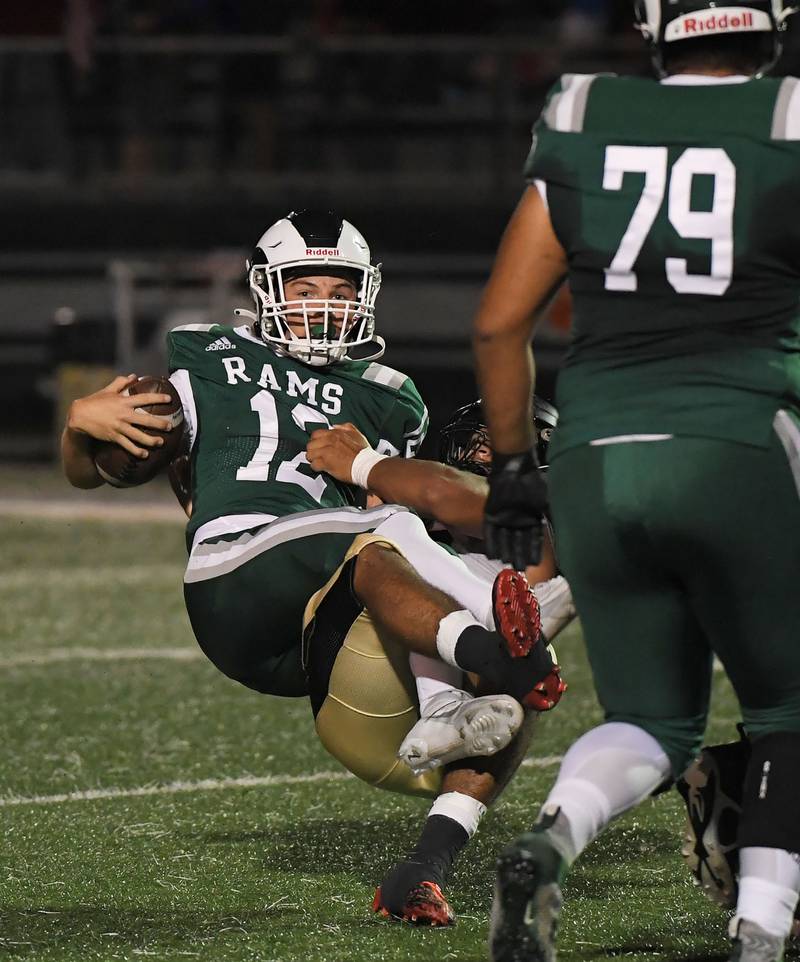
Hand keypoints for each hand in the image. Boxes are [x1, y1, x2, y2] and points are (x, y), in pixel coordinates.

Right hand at [66, 374, 173, 458]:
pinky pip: (127, 445)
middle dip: (159, 424)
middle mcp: (123, 414)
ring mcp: (119, 427)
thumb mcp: (107, 390)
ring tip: (161, 442)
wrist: (79, 416)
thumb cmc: (94, 401)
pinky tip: (145, 455)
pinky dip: (136, 451)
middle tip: (170, 427)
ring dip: (151, 440)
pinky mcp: (114, 437)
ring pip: (138, 435)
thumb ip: (121, 382)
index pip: (144, 398)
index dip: (158, 398)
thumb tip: (134, 376)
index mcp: (123, 401)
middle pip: (145, 419)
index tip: (170, 399)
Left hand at [306, 423, 369, 482]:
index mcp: (335, 433)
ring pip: (309, 454)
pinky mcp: (326, 463)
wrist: (367, 465)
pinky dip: (316, 468)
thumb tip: (335, 426)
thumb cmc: (363, 452)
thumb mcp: (357, 434)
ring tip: (319, 462)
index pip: (316, 434)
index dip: (316, 442)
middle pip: (310, 444)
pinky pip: (313, 465)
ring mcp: (326, 451)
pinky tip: (322, 469)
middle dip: (313, 451)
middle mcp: (329, 440)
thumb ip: (345, 427)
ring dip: (313, 459)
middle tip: (318, 456)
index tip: (320, 447)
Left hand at [484, 450, 547, 567]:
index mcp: (532, 520)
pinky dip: (491, 543)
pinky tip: (493, 555)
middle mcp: (518, 522)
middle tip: (519, 569)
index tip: (534, 564)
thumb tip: (564, 530)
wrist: (516, 468)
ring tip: (507, 564)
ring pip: (504, 540)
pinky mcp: (491, 515)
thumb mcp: (548, 500)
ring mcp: (504, 519)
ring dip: (505, 552)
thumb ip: (553, 516)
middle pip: (518, 543)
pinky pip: (490, 532)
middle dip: (518, 555)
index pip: (534, 540)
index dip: (533, 552)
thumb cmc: (534, 482)